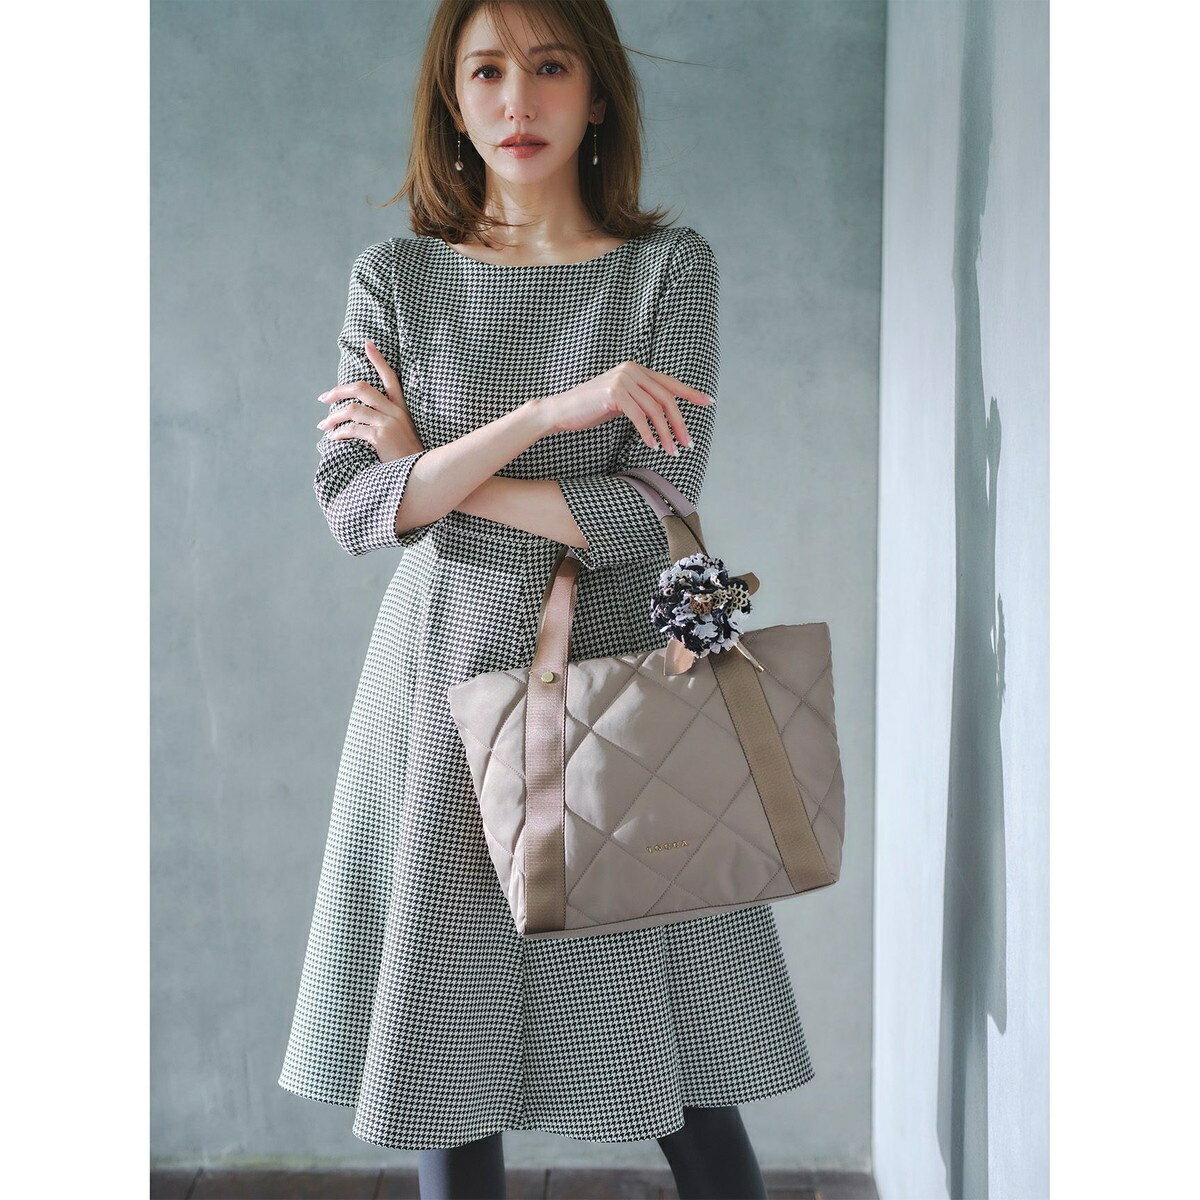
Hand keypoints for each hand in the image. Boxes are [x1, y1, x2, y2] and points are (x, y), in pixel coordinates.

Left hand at [316, 340, 424, 461]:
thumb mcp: (403, 435)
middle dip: (339, 391)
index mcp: (401, 409)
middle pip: (363, 388)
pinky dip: (339, 433)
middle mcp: (395, 412)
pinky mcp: (381, 437)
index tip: (368, 345)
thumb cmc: (409, 459)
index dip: (379, 360)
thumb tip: (361, 419)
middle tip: (324, 398)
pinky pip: (353, 429)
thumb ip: (387, 423)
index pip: (391, 378)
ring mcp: (388, 423)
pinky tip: (333, 438)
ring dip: (334, 417)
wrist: (421, 476)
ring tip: (323, 425)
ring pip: (353, 409)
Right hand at [539, 361, 713, 455]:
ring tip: (672, 451)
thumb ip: (642, 400)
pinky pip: (639, 416)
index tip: (709, 403)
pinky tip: (652, 445)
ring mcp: (623, 379)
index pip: (669, 383)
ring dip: (666, 434)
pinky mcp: (614, 392)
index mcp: (636, 369)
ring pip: (655, 409)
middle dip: (679, 424)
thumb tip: (665, 412)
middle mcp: (632, 370)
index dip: (691, 393)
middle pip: (666, 398)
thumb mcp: (622, 401)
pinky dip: (648, 433)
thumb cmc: (591, 409)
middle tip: (688, 444)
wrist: (561, 411)